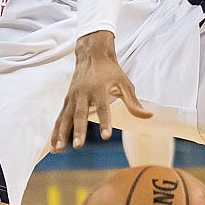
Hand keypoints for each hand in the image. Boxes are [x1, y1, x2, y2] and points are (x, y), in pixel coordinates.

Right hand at [51, 32, 150, 150]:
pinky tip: (55, 146)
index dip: (105, 122)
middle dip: (78, 131)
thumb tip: (149, 116)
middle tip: (78, 146)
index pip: (102, 108)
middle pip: (80, 114)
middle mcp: (83, 93)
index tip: (106, 136)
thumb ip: (134, 103)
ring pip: (66, 117)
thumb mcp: (125, 84)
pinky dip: (56, 131)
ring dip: (62, 133)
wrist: (92, 55)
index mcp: (99, 89)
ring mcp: (73, 97)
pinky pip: (60, 118)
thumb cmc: (111, 71)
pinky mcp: (67, 100)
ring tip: (60, 149)